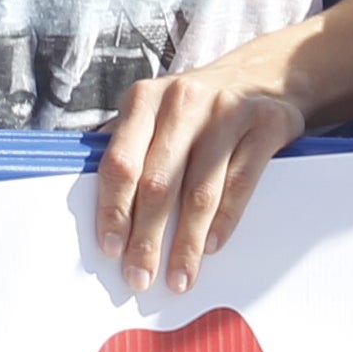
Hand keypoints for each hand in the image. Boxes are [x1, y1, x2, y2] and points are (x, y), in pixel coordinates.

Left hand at [94, 63, 307, 293]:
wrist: (263, 75)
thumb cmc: (195, 107)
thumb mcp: (154, 111)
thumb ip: (125, 146)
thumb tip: (86, 198)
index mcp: (145, 99)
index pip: (120, 161)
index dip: (113, 209)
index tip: (110, 248)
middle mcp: (184, 100)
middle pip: (158, 183)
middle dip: (146, 238)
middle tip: (140, 276)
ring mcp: (227, 111)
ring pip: (200, 190)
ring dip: (186, 242)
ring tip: (179, 277)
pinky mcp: (266, 124)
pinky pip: (240, 184)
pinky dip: (224, 221)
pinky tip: (211, 247)